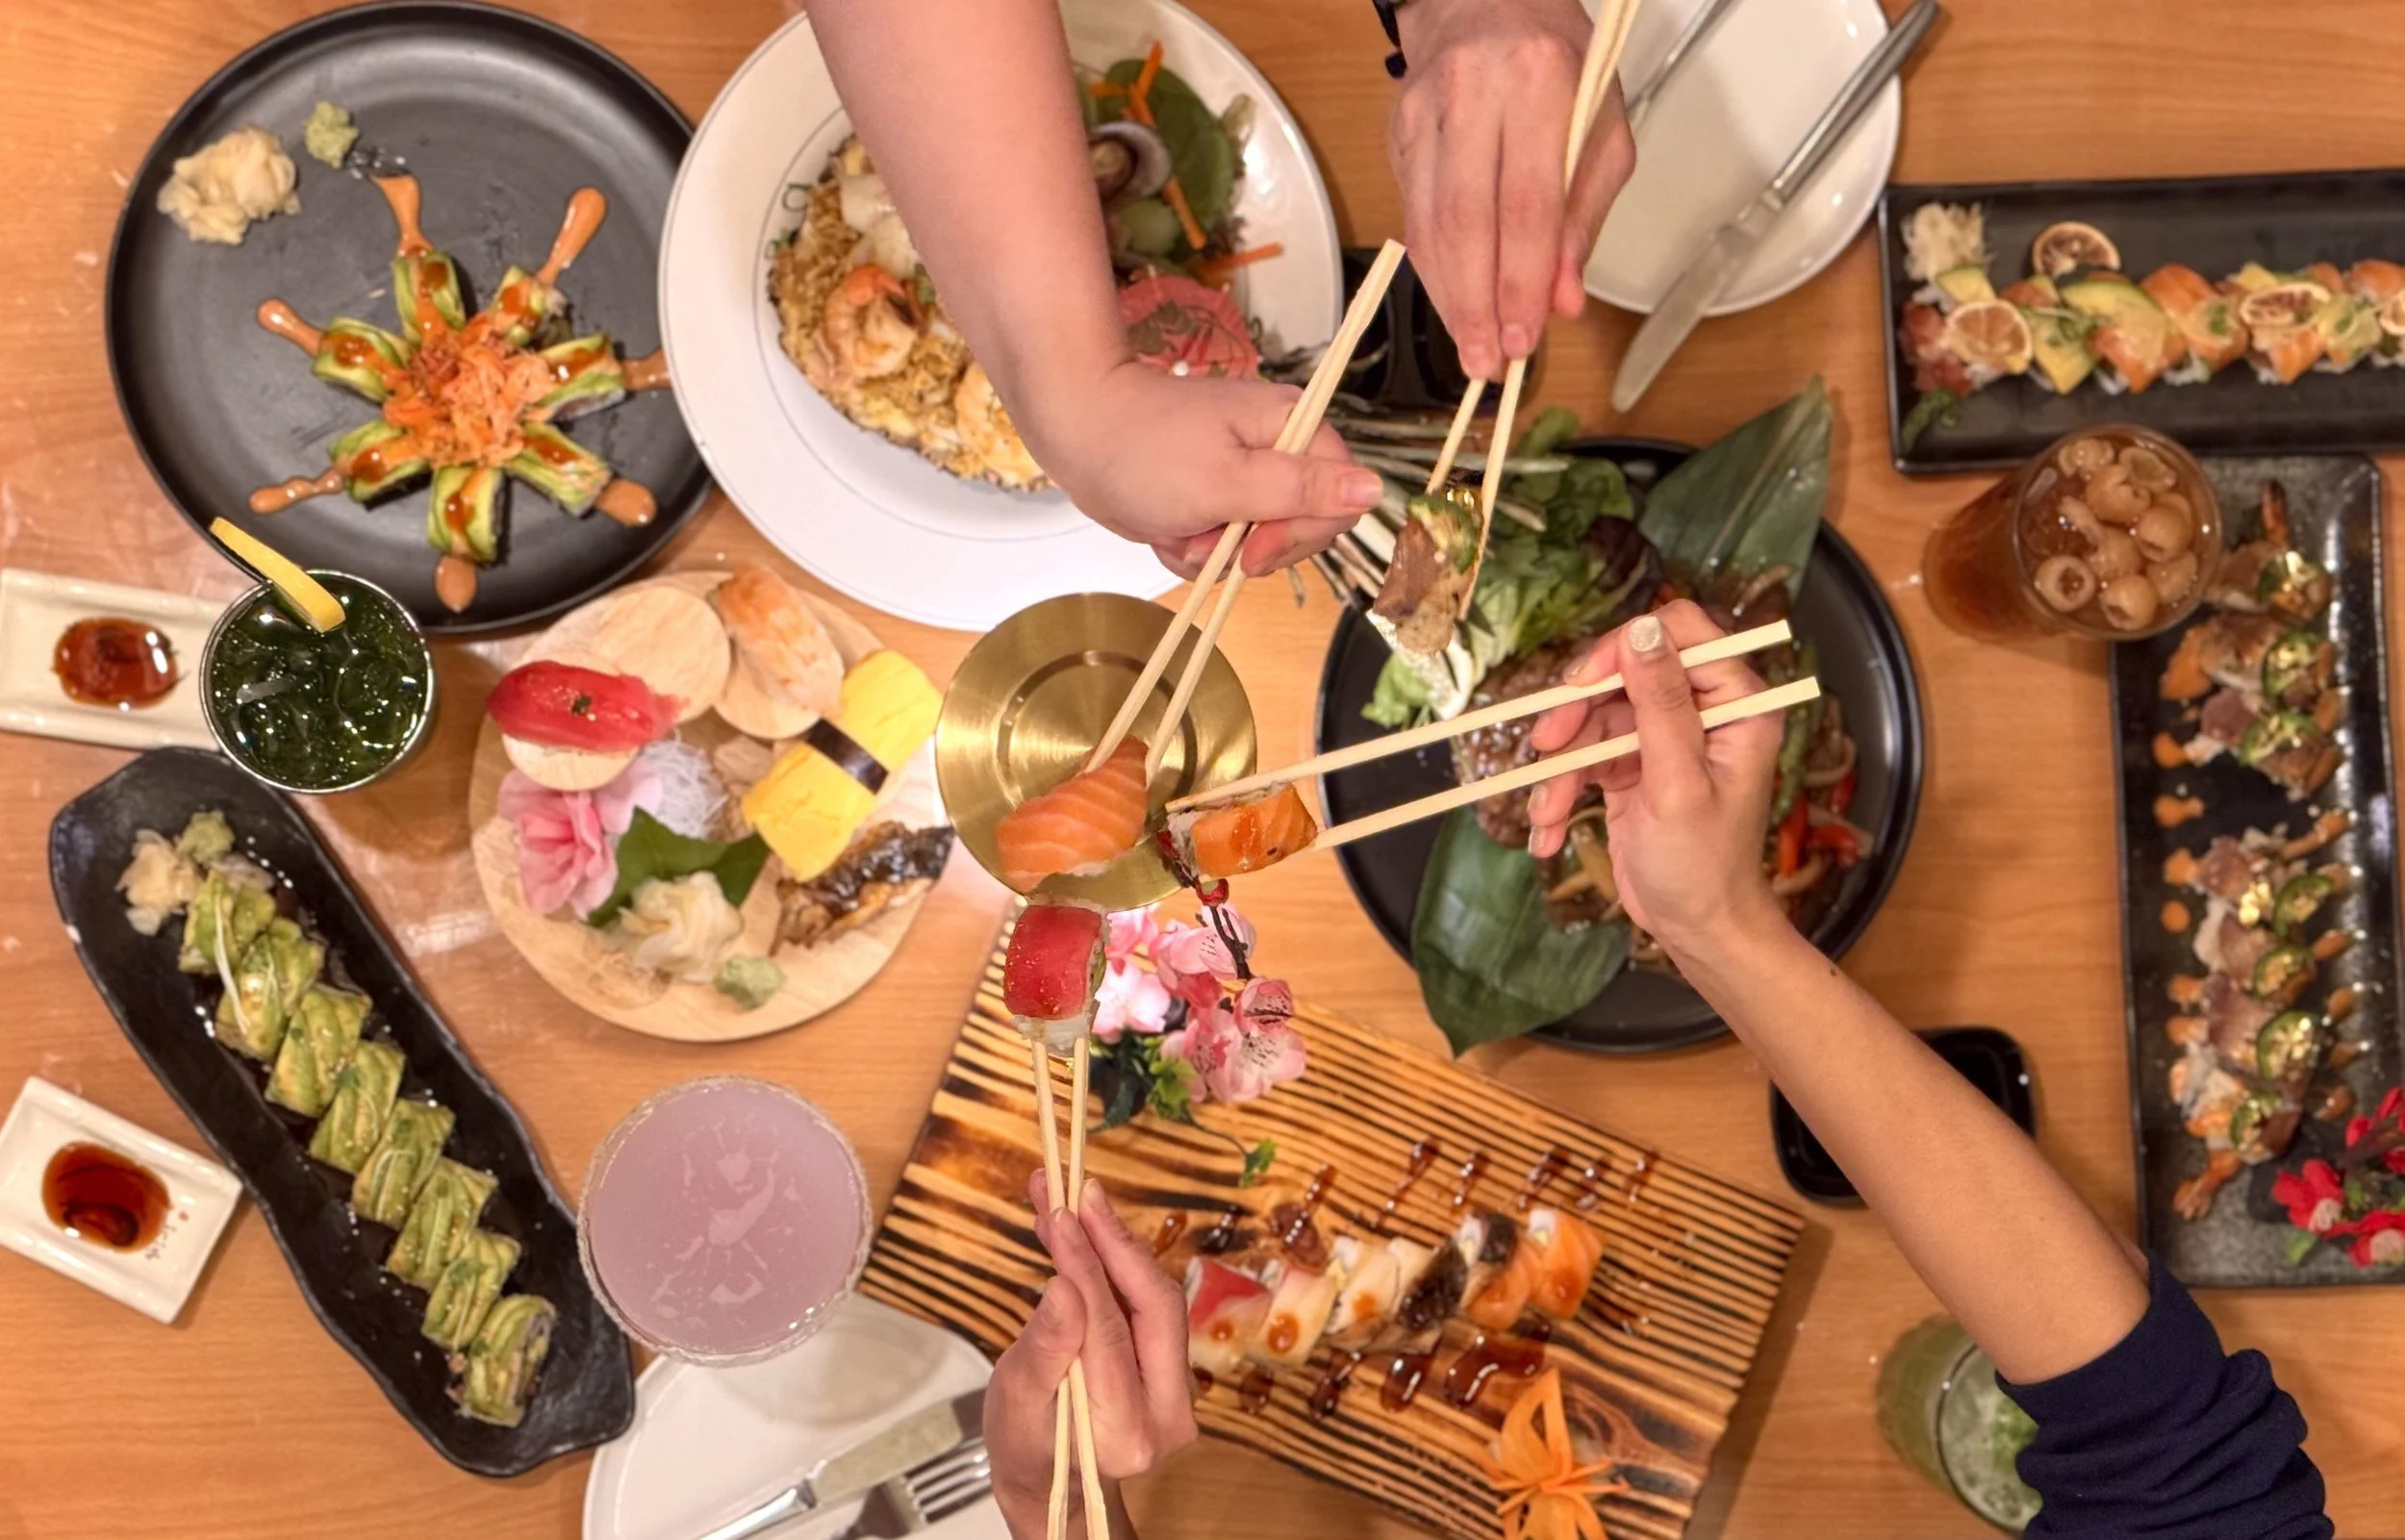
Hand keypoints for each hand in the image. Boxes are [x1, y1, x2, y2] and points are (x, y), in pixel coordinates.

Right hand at [987, 1173, 1198, 1539]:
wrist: (1052, 1480)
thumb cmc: (1026, 1448)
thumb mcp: (1017, 1403)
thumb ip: (1044, 1349)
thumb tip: (1063, 1284)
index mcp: (1128, 1432)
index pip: (1109, 1331)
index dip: (1084, 1266)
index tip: (1059, 1213)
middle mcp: (1169, 1415)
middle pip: (1153, 1306)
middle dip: (1114, 1243)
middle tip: (1077, 1191)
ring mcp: (1180, 1393)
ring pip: (1155, 1299)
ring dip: (1114, 1245)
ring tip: (1071, 1200)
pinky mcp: (1174, 1369)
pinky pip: (1148, 1305)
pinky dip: (1115, 1265)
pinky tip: (1084, 1231)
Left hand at [1022, 359, 1382, 578]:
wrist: (1076, 434)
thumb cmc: (1144, 449)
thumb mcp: (1229, 480)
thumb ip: (1304, 490)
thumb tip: (1376, 489)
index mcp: (1293, 430)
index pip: (1339, 500)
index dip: (1299, 534)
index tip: (1251, 548)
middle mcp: (1278, 449)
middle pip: (1303, 527)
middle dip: (1250, 548)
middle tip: (1206, 538)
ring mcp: (1246, 475)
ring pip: (1259, 543)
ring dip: (1215, 552)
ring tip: (1178, 529)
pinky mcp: (1216, 496)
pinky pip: (1224, 543)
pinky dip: (1194, 548)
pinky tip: (1168, 530)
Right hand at [1391, 0, 1637, 379]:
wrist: (1486, 3)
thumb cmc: (1559, 66)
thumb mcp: (1603, 126)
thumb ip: (1585, 215)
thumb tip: (1562, 300)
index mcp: (1538, 83)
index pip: (1527, 205)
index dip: (1522, 282)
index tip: (1524, 340)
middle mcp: (1473, 92)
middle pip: (1466, 222)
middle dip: (1477, 304)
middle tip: (1486, 364)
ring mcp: (1424, 111)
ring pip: (1428, 225)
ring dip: (1449, 297)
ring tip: (1470, 347)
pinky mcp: (1398, 132)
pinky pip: (1411, 215)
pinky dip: (1432, 268)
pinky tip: (1452, 301)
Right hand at [1524, 602, 1783, 954]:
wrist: (1696, 929)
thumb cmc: (1704, 865)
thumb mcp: (1679, 782)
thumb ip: (1661, 702)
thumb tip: (1643, 628)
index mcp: (1735, 703)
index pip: (1678, 634)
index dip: (1625, 649)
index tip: (1584, 685)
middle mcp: (1700, 711)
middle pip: (1623, 673)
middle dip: (1578, 712)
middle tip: (1546, 742)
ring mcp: (1662, 739)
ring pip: (1593, 718)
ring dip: (1561, 767)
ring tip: (1545, 813)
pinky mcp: (1631, 766)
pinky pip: (1584, 757)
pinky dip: (1560, 791)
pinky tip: (1547, 831)